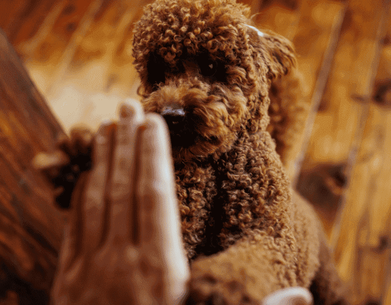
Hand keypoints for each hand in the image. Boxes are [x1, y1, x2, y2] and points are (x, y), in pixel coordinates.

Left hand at [51, 99, 188, 304]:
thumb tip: (303, 299)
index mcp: (161, 273)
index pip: (155, 195)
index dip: (153, 155)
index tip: (153, 123)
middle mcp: (121, 265)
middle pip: (122, 189)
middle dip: (125, 144)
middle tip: (127, 107)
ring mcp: (88, 275)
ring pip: (95, 203)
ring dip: (102, 162)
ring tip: (107, 128)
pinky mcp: (67, 287)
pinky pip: (73, 230)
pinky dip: (80, 197)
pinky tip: (87, 177)